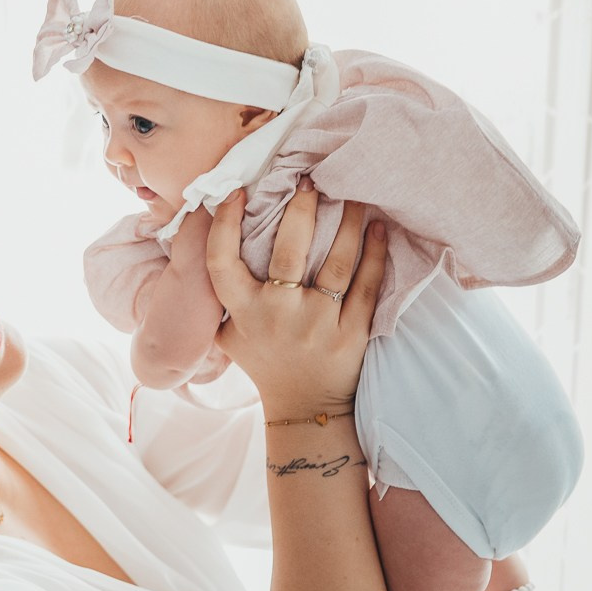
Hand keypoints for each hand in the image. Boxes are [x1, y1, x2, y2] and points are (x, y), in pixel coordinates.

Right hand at [206, 183, 387, 416]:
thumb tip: (212, 239)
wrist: (305, 409)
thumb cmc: (265, 361)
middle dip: (301, 209)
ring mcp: (317, 325)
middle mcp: (278, 316)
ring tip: (352, 196)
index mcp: (243, 313)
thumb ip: (222, 297)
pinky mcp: (352, 334)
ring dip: (348, 223)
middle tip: (309, 181)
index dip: (226, 224)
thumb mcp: (230, 334)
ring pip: (337, 262)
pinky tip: (378, 230)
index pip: (222, 262)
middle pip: (288, 251)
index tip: (236, 193)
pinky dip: (375, 254)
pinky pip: (366, 285)